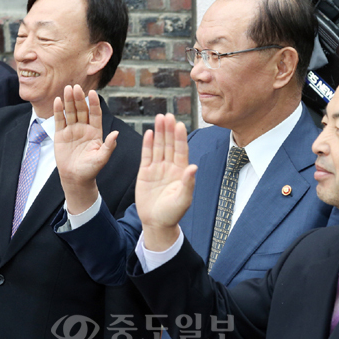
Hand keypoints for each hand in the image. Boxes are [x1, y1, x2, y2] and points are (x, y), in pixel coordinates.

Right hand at [54, 85, 117, 213]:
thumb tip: (116, 133)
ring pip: (71, 112)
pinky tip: (57, 101)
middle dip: (79, 98)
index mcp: (96, 132)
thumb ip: (109, 146)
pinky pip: (60, 120)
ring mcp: (72, 130)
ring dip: (68, 101)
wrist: (76, 178)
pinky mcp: (61, 135)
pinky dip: (58, 111)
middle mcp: (84, 128)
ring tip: (67, 89)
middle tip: (76, 87)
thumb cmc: (91, 169)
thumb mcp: (102, 158)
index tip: (93, 93)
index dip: (94, 103)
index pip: (95, 114)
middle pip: (82, 110)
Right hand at [136, 114, 196, 250]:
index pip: (181, 150)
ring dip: (159, 133)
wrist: (156, 223)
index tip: (180, 124)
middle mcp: (170, 167)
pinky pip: (146, 155)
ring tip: (159, 118)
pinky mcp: (145, 172)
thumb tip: (193, 167)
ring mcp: (157, 168)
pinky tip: (149, 133)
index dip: (180, 137)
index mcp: (181, 171)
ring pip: (158, 147)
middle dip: (169, 130)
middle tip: (168, 115)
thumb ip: (188, 183)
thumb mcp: (183, 199)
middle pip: (169, 144)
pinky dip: (147, 144)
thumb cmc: (172, 213)